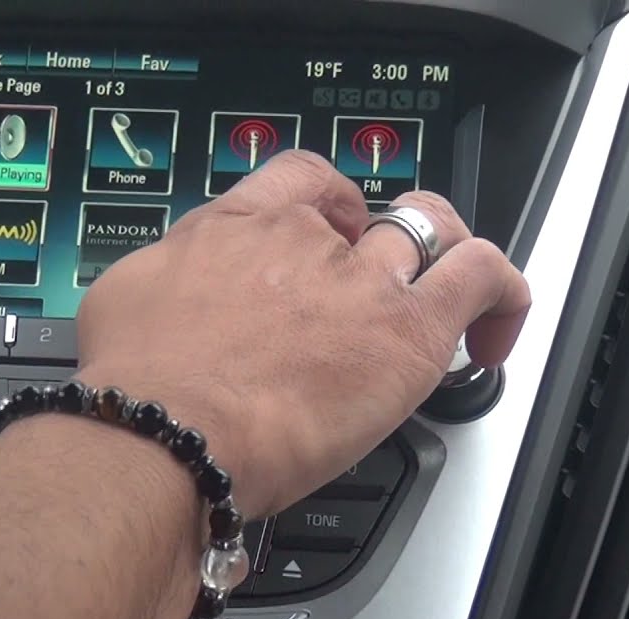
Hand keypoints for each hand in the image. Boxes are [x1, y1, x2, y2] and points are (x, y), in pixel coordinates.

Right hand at [74, 150, 530, 518]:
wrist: (162, 432)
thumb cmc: (134, 384)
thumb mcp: (126, 299)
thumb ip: (171, 280)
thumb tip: (176, 293)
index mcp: (236, 225)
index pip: (303, 178)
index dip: (328, 200)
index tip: (331, 228)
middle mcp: (304, 241)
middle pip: (372, 213)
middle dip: (380, 238)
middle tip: (378, 280)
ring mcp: (361, 282)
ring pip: (434, 233)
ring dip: (444, 258)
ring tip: (446, 303)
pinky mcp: (406, 334)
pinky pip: (481, 279)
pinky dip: (502, 296)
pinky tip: (493, 337)